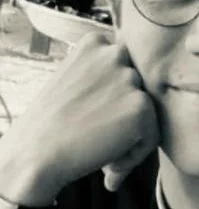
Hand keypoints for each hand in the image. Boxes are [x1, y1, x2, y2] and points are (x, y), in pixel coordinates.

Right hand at [0, 34, 158, 202]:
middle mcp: (115, 53)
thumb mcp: (71, 82)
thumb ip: (100, 78)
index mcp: (95, 43)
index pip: (123, 71)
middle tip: (96, 139)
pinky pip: (152, 136)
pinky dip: (135, 156)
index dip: (112, 100)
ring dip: (130, 137)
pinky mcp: (141, 104)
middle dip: (122, 117)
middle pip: (137, 91)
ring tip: (101, 153)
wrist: (36, 152)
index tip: (92, 118)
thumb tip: (128, 95)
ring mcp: (129, 77)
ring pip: (147, 115)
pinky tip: (109, 165)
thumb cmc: (48, 125)